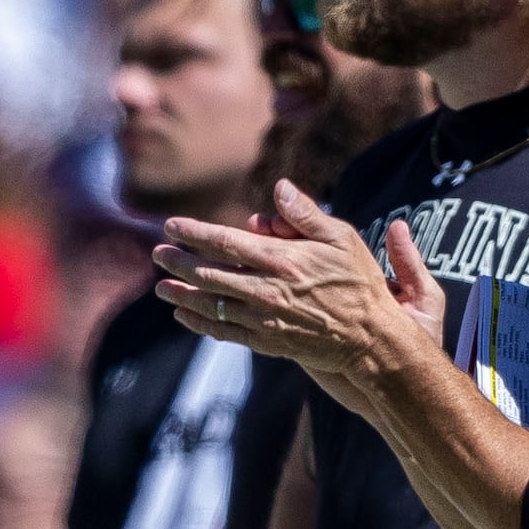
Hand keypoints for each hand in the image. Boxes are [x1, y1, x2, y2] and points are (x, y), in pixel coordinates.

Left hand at [153, 180, 441, 372]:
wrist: (370, 337)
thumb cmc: (360, 281)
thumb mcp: (342, 237)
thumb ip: (305, 214)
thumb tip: (279, 187)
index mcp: (282, 259)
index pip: (226, 242)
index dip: (194, 233)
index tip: (170, 225)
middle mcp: (267, 290)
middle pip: (210, 274)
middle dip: (179, 263)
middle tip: (157, 254)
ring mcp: (265, 319)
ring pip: (211, 305)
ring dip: (181, 295)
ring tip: (160, 287)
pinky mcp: (268, 342)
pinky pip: (225, 332)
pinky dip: (200, 323)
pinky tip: (184, 316)